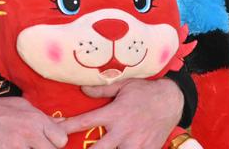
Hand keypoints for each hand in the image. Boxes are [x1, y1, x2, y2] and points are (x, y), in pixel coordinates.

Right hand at [0, 93, 65, 148]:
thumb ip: (44, 118)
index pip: (61, 139)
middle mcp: (29, 134)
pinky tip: (9, 147)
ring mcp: (16, 147)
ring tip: (20, 144)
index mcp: (35, 120)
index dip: (56, 141)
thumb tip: (63, 123)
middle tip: (34, 145)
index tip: (49, 141)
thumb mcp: (24, 106)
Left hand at [58, 78, 183, 148]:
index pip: (85, 121)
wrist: (172, 101)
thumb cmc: (145, 91)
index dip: (68, 127)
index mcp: (114, 113)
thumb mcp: (124, 85)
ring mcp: (135, 144)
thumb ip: (102, 90)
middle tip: (71, 148)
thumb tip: (82, 89)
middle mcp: (123, 131)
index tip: (56, 131)